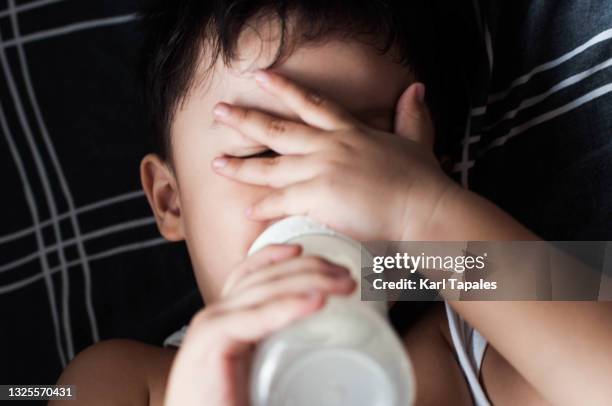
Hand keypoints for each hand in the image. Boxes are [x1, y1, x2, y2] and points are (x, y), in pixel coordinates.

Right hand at [163, 244, 354, 405]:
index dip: (282, 258)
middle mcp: (217, 315)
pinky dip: (286, 307)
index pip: (252, 274)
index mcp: (227, 319)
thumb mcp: (259, 370)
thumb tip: (326, 359)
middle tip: (347, 275)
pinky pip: (253, 318)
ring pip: (264, 290)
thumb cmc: (227, 405)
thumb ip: (281, 354)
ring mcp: (212, 325)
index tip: (316, 255)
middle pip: (265, 277)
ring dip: (309, 281)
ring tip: (343, 285)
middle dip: (309, 268)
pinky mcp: (210, 343)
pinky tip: (315, 302)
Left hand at [211, 70, 457, 240]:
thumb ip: (412, 116)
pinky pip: (282, 201)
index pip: (311, 104)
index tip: (260, 77)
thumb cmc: (422, 182)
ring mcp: (322, 170)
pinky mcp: (319, 196)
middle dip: (245, 119)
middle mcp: (331, 146)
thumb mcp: (417, 141)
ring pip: (271, 167)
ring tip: (217, 163)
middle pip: (279, 130)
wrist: (424, 210)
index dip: (283, 89)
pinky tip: (248, 211)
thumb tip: (416, 89)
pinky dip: (264, 208)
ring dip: (241, 166)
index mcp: (350, 132)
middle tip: (219, 111)